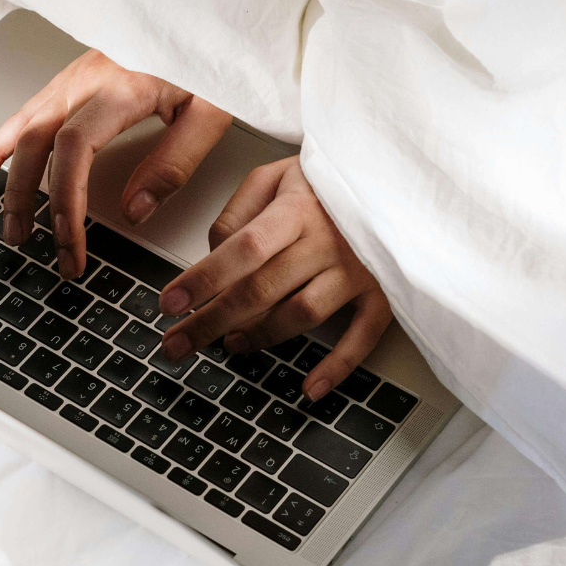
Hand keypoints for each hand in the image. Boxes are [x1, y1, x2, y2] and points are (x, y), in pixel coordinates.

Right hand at [0, 50, 231, 278]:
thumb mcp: (212, 111)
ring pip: (23, 130)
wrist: (200, 11)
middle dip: (28, 200)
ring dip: (9, 181)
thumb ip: (175, 163)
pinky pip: (25, 115)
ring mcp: (74, 77)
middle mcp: (87, 79)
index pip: (74, 150)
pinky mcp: (72, 80)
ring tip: (10, 225)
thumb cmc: (210, 54)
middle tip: (35, 246)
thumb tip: (136, 210)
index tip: (69, 240)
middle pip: (37, 143)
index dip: (65, 201)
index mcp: (121, 86)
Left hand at [157, 157, 392, 400]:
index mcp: (296, 209)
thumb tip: (211, 257)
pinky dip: (337, 367)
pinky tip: (310, 389)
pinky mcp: (382, 292)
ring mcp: (358, 270)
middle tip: (176, 344)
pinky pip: (362, 336)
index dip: (203, 279)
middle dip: (211, 322)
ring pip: (301, 316)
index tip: (169, 303)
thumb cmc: (325, 182)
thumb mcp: (275, 177)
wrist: (397, 180)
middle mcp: (327, 241)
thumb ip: (237, 213)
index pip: (242, 248)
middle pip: (261, 290)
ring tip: (230, 345)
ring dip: (260, 337)